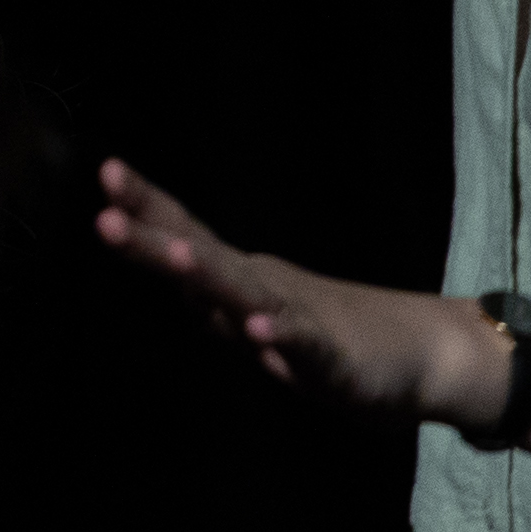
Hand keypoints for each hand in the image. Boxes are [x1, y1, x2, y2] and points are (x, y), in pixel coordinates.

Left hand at [94, 159, 488, 426]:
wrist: (424, 355)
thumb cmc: (329, 333)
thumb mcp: (253, 316)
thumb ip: (209, 295)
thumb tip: (163, 264)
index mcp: (240, 279)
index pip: (186, 236)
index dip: (147, 209)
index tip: (107, 171)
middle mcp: (263, 290)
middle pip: (201, 261)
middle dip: (152, 240)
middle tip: (106, 215)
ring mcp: (298, 321)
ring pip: (246, 297)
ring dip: (211, 277)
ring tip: (177, 256)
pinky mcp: (333, 361)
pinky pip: (303, 348)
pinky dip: (281, 339)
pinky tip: (258, 332)